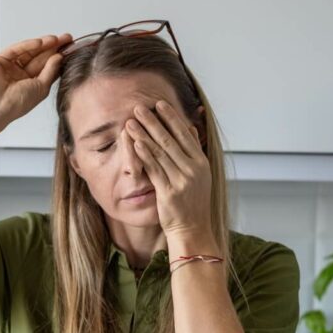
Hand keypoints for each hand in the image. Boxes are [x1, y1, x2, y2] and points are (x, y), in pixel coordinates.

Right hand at [0, 33, 73, 122]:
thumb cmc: (16, 104)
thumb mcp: (42, 88)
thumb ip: (51, 71)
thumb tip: (59, 57)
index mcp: (32, 85)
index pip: (47, 67)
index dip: (58, 57)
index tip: (70, 48)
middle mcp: (21, 75)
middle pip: (40, 58)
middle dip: (53, 48)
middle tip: (67, 39)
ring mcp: (11, 67)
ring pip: (29, 52)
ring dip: (43, 45)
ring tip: (56, 39)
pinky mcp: (0, 60)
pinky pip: (16, 49)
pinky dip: (28, 45)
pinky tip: (40, 42)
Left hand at [124, 100, 210, 235]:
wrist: (192, 229)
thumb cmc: (192, 203)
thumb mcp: (199, 174)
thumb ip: (193, 150)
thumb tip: (190, 127)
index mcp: (201, 163)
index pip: (184, 134)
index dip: (171, 117)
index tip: (159, 103)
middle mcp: (193, 169)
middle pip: (170, 140)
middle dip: (154, 121)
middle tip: (139, 106)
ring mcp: (182, 181)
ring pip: (160, 152)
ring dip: (144, 134)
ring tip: (132, 121)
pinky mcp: (169, 192)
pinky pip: (155, 170)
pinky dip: (145, 155)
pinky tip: (136, 143)